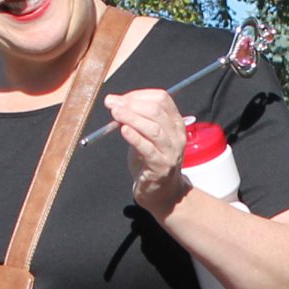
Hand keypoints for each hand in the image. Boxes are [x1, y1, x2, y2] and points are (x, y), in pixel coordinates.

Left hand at [103, 88, 188, 218]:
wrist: (162, 192)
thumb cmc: (151, 161)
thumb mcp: (146, 135)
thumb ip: (135, 120)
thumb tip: (115, 103)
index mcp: (176, 122)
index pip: (161, 99)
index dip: (138, 95)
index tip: (120, 99)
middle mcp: (177, 135)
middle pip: (156, 111)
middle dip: (131, 104)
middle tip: (112, 103)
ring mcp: (171, 151)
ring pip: (153, 128)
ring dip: (132, 118)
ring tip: (115, 113)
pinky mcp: (161, 167)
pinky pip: (148, 149)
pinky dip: (135, 137)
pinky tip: (124, 130)